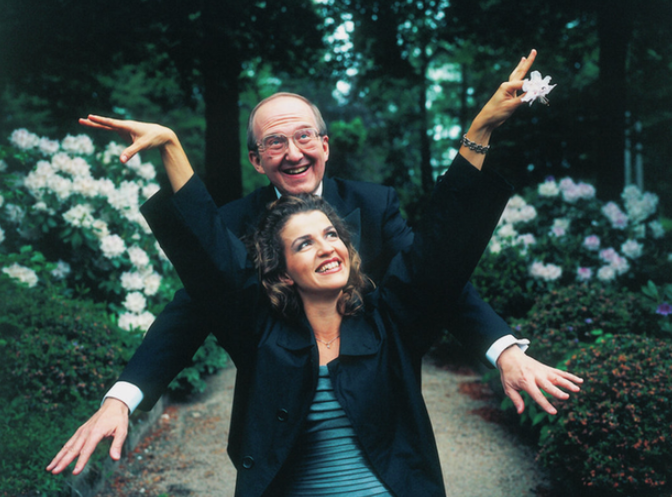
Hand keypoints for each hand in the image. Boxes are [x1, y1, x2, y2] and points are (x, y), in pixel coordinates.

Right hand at [46, 398, 129, 474]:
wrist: (113, 405)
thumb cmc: (118, 418)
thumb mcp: (122, 430)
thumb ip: (117, 444)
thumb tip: (115, 458)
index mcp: (96, 432)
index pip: (87, 450)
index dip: (81, 462)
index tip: (75, 472)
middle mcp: (86, 432)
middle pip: (73, 449)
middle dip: (63, 461)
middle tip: (54, 472)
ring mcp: (81, 431)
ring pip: (68, 446)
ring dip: (58, 457)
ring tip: (49, 468)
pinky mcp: (80, 431)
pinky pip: (69, 442)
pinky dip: (62, 451)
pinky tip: (56, 458)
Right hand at [79, 115, 175, 163]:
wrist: (162, 135)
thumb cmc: (153, 138)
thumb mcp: (142, 146)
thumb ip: (131, 152)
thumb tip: (121, 161)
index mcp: (127, 126)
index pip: (111, 123)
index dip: (100, 120)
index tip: (89, 116)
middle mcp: (124, 126)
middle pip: (106, 124)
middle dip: (93, 122)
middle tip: (80, 120)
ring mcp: (124, 129)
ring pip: (108, 126)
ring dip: (96, 124)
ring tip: (84, 121)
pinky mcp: (126, 133)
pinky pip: (113, 130)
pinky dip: (104, 128)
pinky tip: (97, 125)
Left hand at [461, 49, 536, 169]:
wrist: (486, 120)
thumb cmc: (496, 113)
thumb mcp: (510, 106)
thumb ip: (523, 99)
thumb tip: (534, 92)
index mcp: (506, 86)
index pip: (524, 83)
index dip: (533, 87)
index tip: (540, 91)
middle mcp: (507, 85)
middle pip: (520, 72)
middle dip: (527, 62)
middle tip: (533, 51)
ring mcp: (508, 90)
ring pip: (516, 76)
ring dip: (521, 67)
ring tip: (523, 58)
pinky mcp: (509, 96)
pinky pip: (517, 85)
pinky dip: (521, 79)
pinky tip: (521, 75)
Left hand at [496, 344, 582, 414]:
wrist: (510, 356)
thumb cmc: (509, 374)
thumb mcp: (507, 387)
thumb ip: (515, 399)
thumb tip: (520, 411)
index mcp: (526, 381)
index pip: (537, 394)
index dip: (545, 404)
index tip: (553, 412)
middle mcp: (536, 376)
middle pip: (548, 384)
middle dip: (557, 391)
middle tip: (566, 397)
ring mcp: (542, 371)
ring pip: (556, 377)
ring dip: (567, 382)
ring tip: (578, 388)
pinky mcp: (547, 368)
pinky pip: (559, 372)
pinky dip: (570, 376)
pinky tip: (580, 381)